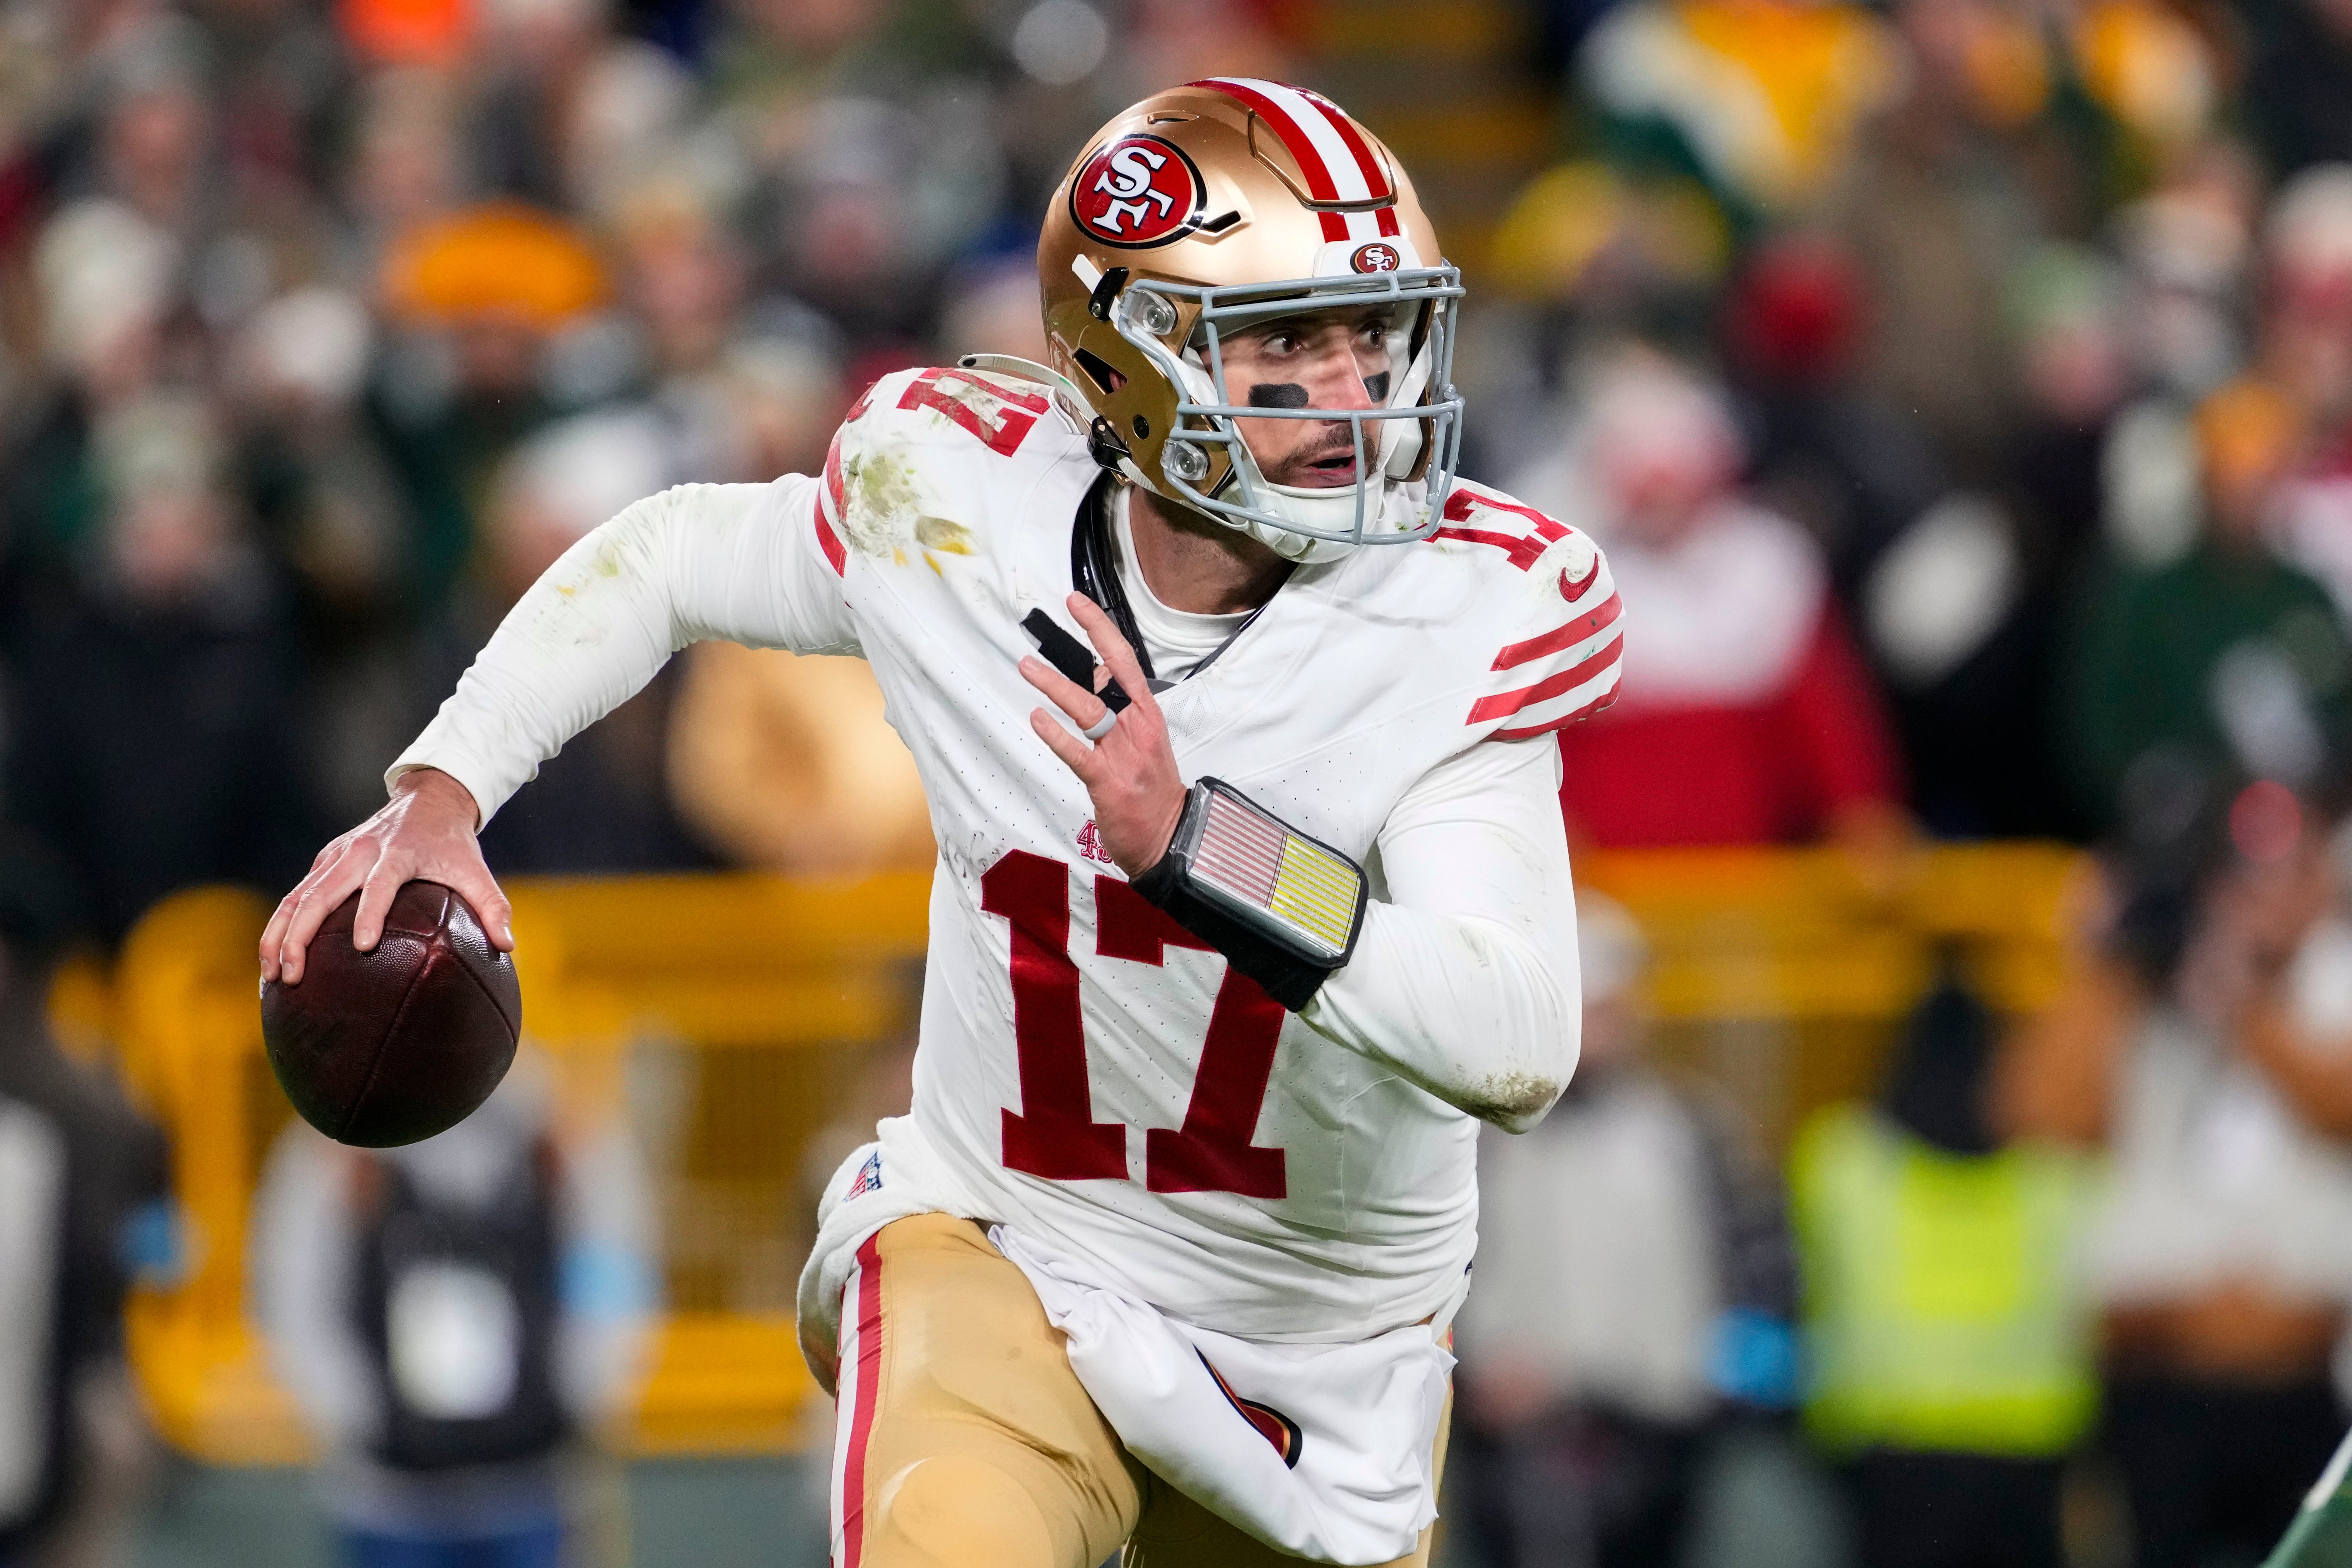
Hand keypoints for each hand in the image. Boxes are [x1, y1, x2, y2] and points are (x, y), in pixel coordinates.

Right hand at [259, 768, 512, 984]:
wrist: (428, 799)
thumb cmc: (454, 843)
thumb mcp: (476, 870)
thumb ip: (493, 907)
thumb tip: (509, 946)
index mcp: (398, 854)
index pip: (380, 886)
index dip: (369, 913)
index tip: (362, 945)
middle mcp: (360, 853)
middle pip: (320, 893)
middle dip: (301, 935)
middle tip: (293, 976)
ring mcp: (337, 855)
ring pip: (298, 896)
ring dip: (280, 935)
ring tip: (271, 976)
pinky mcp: (326, 860)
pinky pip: (296, 894)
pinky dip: (281, 924)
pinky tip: (274, 958)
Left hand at [1020, 593, 1186, 877]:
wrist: (1170, 836)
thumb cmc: (1151, 788)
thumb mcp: (1143, 741)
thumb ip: (1119, 709)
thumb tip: (1094, 675)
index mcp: (1146, 714)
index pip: (1125, 661)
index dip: (1102, 630)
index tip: (1079, 604)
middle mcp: (1137, 727)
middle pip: (1112, 673)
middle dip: (1089, 638)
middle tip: (1059, 615)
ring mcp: (1122, 754)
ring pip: (1088, 709)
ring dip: (1055, 685)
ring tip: (1028, 666)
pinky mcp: (1106, 782)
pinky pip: (1078, 753)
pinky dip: (1056, 735)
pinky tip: (1037, 718)